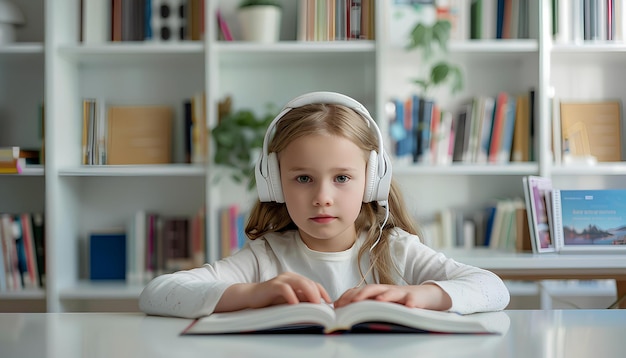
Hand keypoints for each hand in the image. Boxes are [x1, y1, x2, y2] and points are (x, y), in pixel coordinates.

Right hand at [215, 272, 330, 311]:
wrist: (251, 297)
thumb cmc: (271, 300)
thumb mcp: (289, 301)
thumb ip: (301, 301)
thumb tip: (317, 308)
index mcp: (296, 279)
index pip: (314, 284)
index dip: (323, 292)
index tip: (329, 303)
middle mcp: (290, 277)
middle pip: (309, 283)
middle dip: (318, 294)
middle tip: (323, 306)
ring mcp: (282, 280)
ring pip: (300, 283)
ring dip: (309, 293)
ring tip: (314, 304)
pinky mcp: (273, 285)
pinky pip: (285, 288)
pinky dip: (291, 296)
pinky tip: (295, 304)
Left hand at [333, 283, 451, 310]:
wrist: (429, 295)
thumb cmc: (403, 301)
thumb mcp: (384, 303)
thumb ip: (369, 306)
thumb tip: (348, 314)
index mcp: (378, 292)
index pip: (360, 291)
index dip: (348, 297)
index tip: (336, 305)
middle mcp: (388, 290)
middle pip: (372, 289)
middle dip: (360, 295)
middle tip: (349, 303)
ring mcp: (402, 293)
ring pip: (392, 292)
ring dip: (384, 296)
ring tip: (377, 301)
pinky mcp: (417, 298)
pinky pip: (414, 300)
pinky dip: (411, 302)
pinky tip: (409, 307)